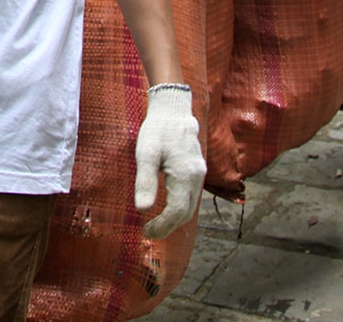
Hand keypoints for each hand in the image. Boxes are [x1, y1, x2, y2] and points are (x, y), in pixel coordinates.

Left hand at [133, 84, 205, 238]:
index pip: (177, 212)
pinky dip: (180, 208)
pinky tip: (166, 208)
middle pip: (186, 213)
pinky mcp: (197, 171)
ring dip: (175, 219)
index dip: (163, 226)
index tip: (146, 231)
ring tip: (155, 224)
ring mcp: (199, 174)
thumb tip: (142, 209)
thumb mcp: (146, 154)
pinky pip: (191, 197)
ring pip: (191, 206)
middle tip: (149, 232)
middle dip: (168, 227)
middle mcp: (196, 178)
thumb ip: (145, 181)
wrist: (174, 110)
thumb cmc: (157, 131)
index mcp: (185, 175)